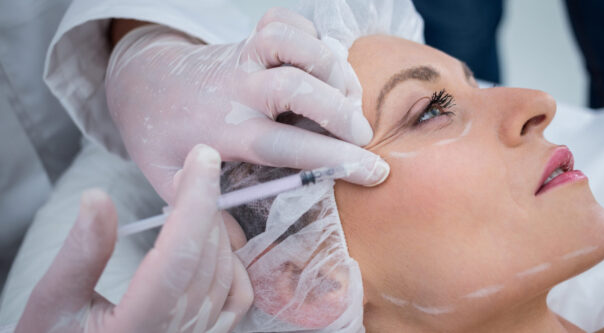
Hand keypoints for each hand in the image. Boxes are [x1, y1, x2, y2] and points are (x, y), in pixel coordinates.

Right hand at [17, 144, 251, 332]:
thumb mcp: (52, 304)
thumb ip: (79, 254)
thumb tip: (98, 197)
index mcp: (136, 327)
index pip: (177, 255)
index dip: (194, 201)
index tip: (203, 158)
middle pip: (205, 259)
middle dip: (204, 205)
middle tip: (192, 170)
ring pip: (223, 275)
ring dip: (216, 229)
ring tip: (193, 201)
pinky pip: (237, 301)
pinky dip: (233, 265)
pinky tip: (215, 246)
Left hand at [105, 7, 388, 201]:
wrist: (141, 82)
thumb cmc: (160, 135)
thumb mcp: (167, 180)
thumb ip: (201, 208)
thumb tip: (239, 245)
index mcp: (223, 131)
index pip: (285, 144)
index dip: (333, 158)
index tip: (372, 171)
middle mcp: (237, 88)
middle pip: (295, 87)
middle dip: (340, 111)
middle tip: (362, 135)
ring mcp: (243, 56)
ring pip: (290, 43)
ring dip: (330, 65)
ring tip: (349, 95)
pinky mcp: (249, 36)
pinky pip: (285, 21)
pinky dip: (311, 35)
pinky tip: (322, 61)